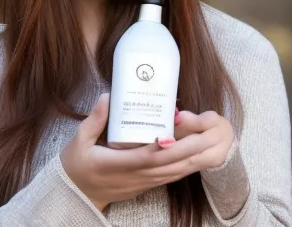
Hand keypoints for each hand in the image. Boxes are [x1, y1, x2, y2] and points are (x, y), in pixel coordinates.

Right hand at [60, 95, 233, 211]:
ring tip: (213, 141)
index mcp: (116, 165)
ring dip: (195, 158)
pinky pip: (172, 175)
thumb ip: (94, 119)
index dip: (160, 148)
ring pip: (174, 172)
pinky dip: (188, 165)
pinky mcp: (147, 184)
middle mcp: (135, 176)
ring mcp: (143, 182)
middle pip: (167, 165)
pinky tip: (201, 155)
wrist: (78, 195)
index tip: (174, 135)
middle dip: (191, 149)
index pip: (143, 157)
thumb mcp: (79, 140)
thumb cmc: (77, 166)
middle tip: (209, 131)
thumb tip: (107, 96)